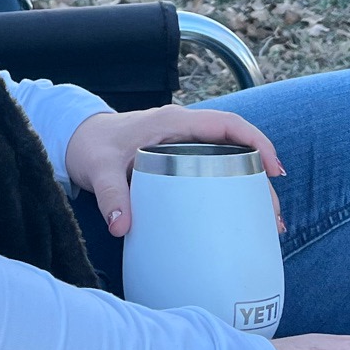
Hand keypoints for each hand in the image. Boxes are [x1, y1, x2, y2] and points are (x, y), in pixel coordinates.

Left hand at [64, 104, 283, 237]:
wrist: (75, 141)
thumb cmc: (90, 145)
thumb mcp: (97, 168)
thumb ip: (110, 194)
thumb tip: (122, 226)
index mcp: (173, 122)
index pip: (227, 124)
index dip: (256, 142)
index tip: (273, 169)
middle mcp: (183, 131)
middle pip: (235, 147)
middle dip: (260, 177)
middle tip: (273, 214)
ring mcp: (182, 146)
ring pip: (228, 161)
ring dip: (248, 188)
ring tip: (265, 224)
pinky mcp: (177, 163)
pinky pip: (213, 172)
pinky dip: (230, 192)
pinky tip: (237, 220)